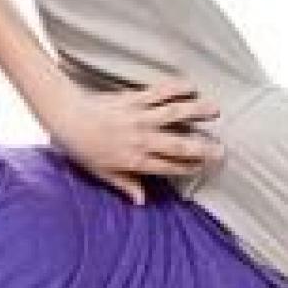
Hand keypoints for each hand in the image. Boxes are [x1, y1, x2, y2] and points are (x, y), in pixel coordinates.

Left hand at [47, 75, 226, 204]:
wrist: (66, 115)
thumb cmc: (81, 146)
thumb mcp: (101, 172)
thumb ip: (125, 185)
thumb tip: (142, 201)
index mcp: (133, 161)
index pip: (169, 167)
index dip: (190, 168)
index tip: (205, 166)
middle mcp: (141, 139)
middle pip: (179, 145)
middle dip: (203, 148)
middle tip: (222, 149)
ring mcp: (139, 117)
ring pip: (175, 114)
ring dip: (198, 112)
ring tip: (216, 111)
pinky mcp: (134, 98)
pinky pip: (159, 92)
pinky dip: (176, 88)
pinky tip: (191, 86)